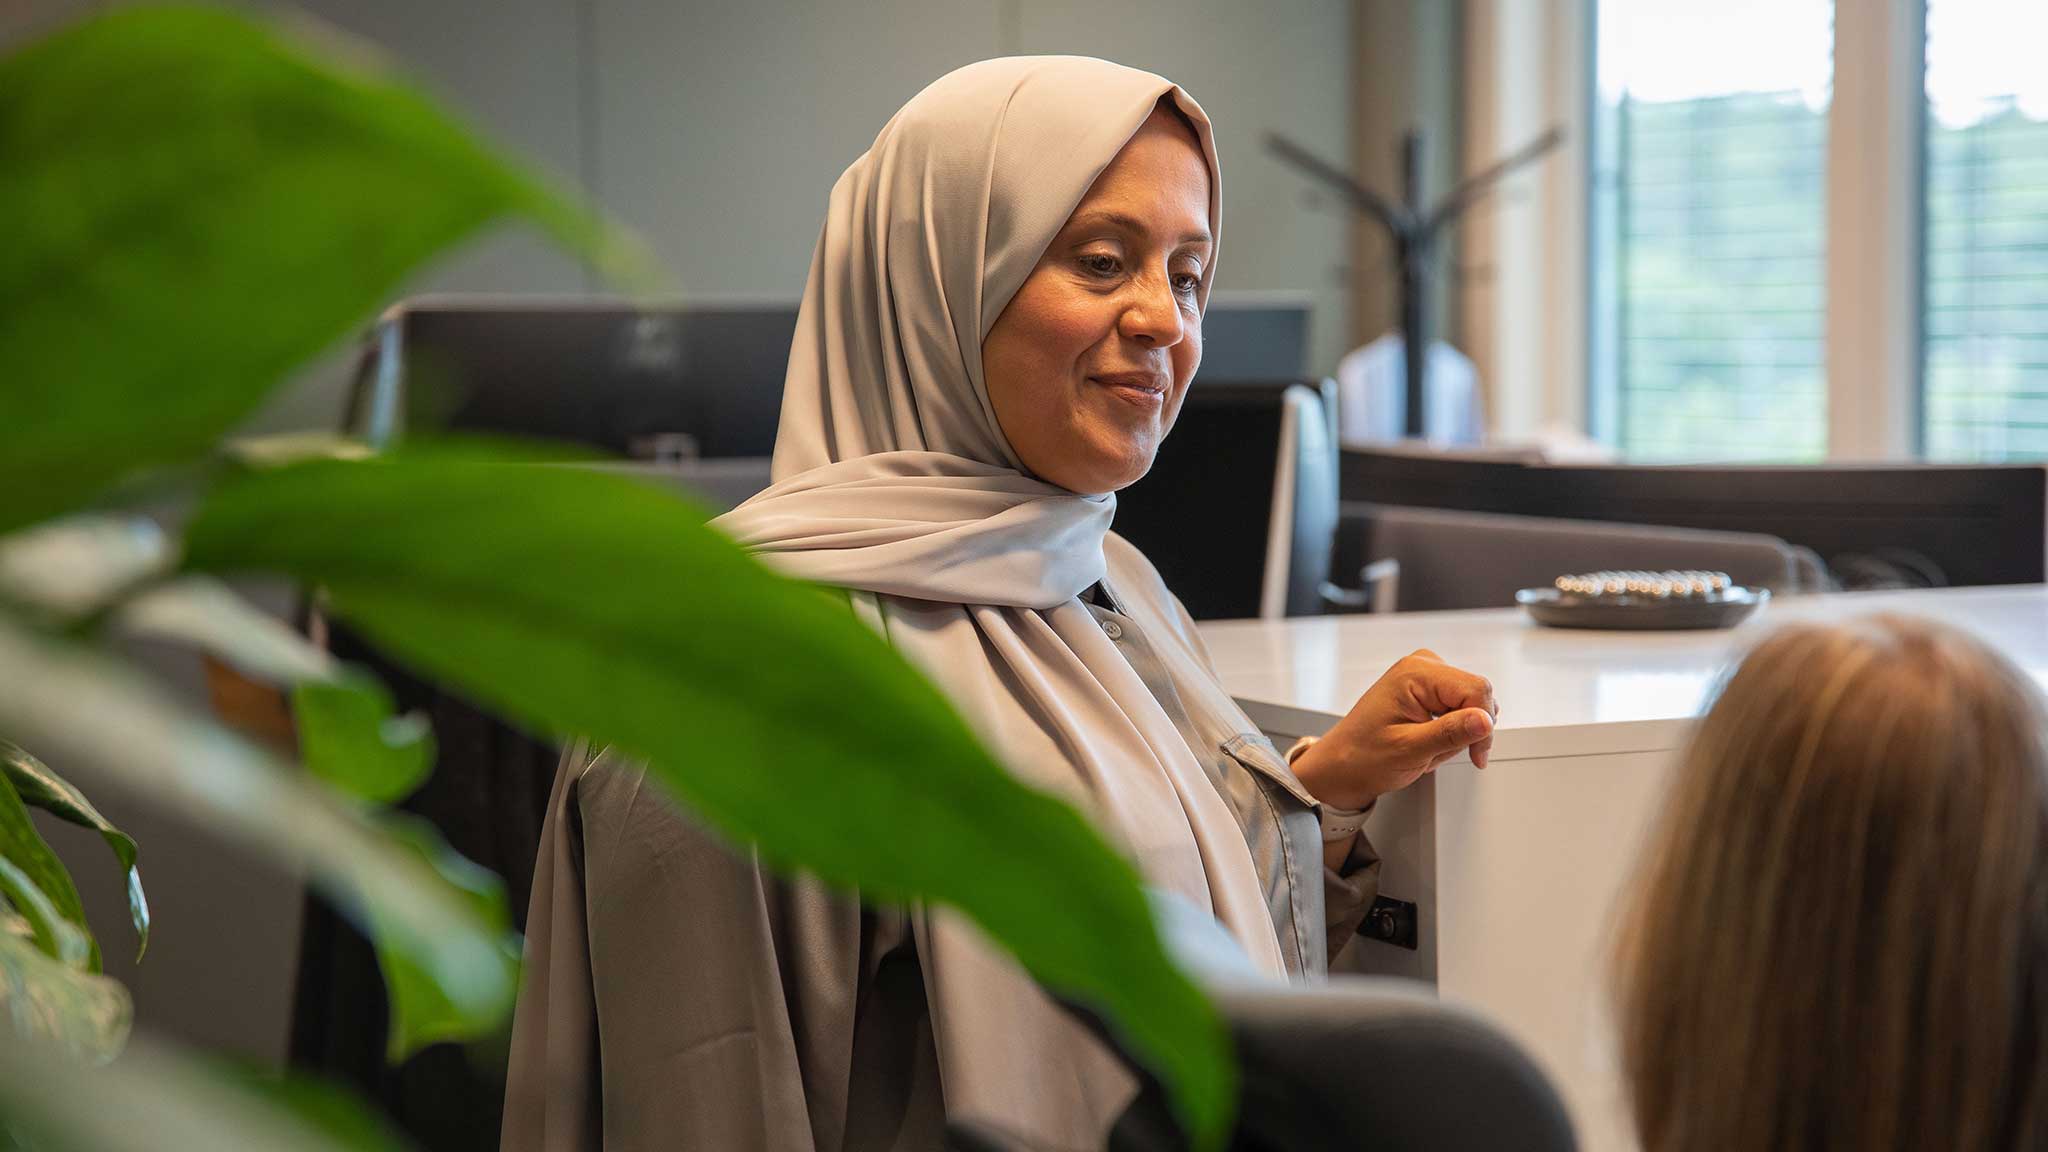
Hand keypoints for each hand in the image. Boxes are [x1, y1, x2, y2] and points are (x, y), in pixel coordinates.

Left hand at [1290, 649, 1496, 810]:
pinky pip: (1459, 709)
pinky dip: (1450, 732)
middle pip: (1476, 695)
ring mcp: (1425, 677)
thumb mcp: (1410, 750)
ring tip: (1427, 748)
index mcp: (1415, 672)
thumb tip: (1484, 720)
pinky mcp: (1427, 690)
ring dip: (1457, 734)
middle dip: (1466, 731)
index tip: (1476, 754)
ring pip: (1470, 705)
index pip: (1477, 689)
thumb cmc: (1364, 757)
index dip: (1483, 725)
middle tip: (1437, 752)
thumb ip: (1450, 733)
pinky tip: (1428, 742)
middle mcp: (1421, 666)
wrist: (1342, 765)